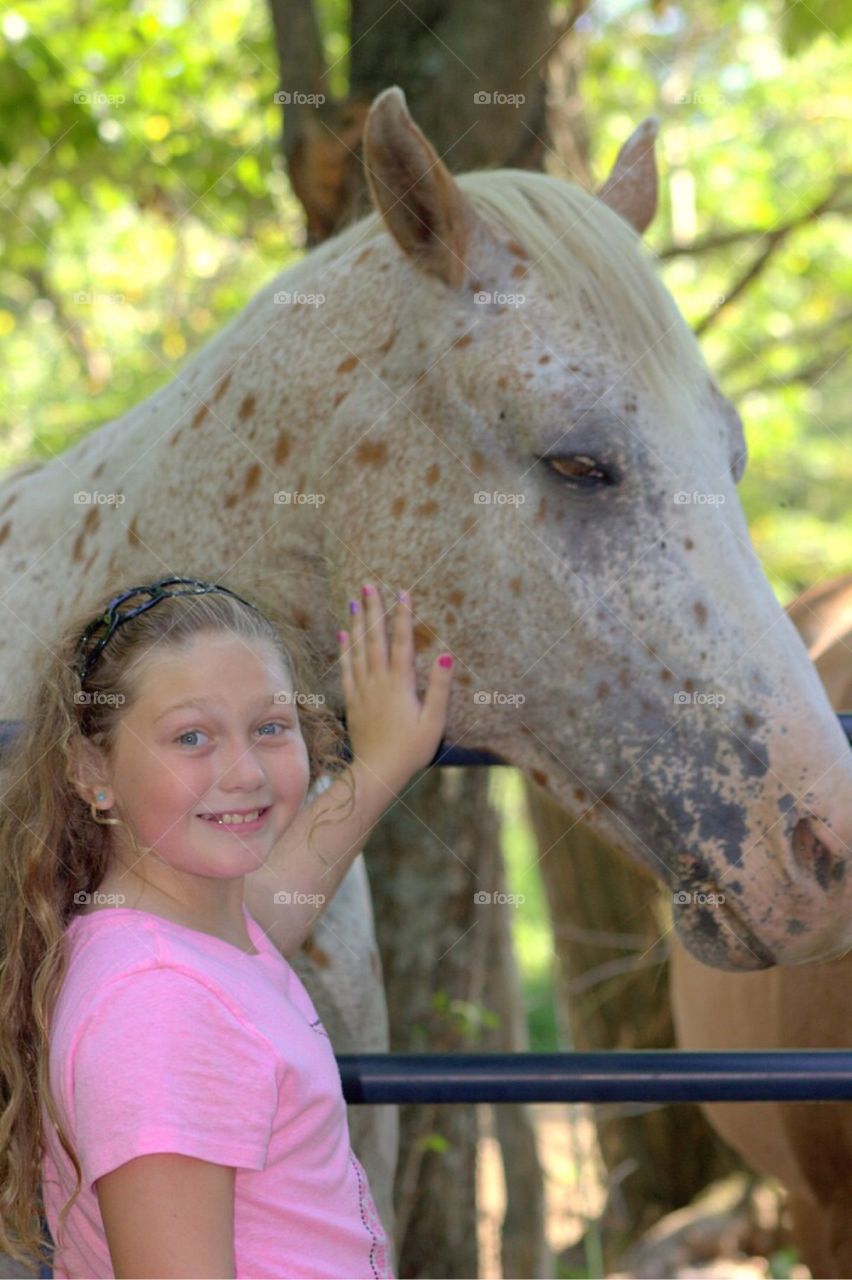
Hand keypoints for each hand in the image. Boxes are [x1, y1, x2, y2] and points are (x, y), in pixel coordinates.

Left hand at [338, 583, 454, 785]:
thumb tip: (444, 656)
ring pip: (359, 650)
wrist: (378, 772)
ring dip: (357, 624)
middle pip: (375, 640)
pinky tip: (343, 634)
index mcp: (400, 685)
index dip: (402, 617)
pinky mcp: (353, 701)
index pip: (402, 643)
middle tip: (369, 585)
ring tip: (354, 601)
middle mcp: (378, 682)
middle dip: (373, 611)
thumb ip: (439, 689)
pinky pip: (347, 669)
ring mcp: (363, 690)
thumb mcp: (434, 722)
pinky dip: (345, 649)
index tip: (401, 592)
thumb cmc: (411, 750)